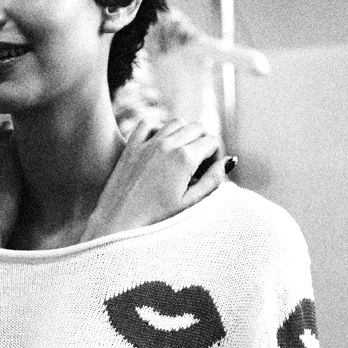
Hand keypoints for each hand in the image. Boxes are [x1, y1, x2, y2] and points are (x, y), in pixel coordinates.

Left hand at [80, 119, 233, 241]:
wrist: (117, 224)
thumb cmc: (156, 220)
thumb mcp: (190, 204)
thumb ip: (213, 180)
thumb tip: (230, 160)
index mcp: (184, 158)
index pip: (212, 141)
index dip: (216, 155)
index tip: (210, 172)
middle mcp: (167, 144)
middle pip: (196, 127)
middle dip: (203, 142)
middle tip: (199, 166)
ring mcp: (147, 143)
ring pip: (175, 122)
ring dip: (184, 133)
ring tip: (182, 157)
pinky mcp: (131, 147)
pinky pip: (148, 124)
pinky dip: (158, 129)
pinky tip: (160, 145)